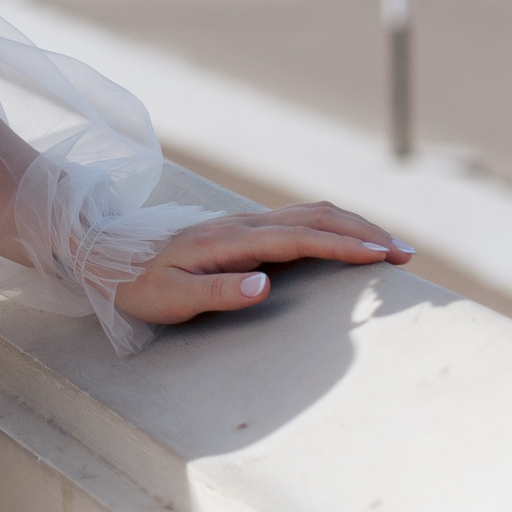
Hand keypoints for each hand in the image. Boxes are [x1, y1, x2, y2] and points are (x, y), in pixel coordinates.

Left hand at [112, 203, 414, 327]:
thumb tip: (264, 286)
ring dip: (352, 225)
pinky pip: (298, 221)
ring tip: (389, 247)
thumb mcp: (171, 297)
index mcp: (231, 240)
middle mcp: (243, 224)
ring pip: (309, 213)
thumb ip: (218, 292)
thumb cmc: (139, 283)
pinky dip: (333, 226)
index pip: (298, 238)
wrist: (106, 254)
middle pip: (314, 216)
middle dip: (363, 231)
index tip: (380, 256)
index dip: (341, 245)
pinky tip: (348, 240)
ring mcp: (245, 224)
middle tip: (405, 252)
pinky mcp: (244, 230)